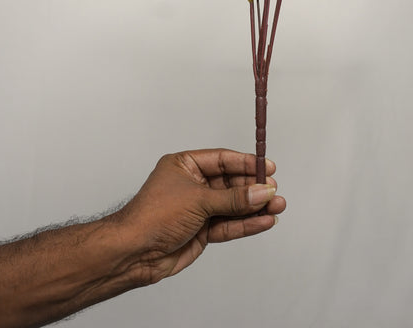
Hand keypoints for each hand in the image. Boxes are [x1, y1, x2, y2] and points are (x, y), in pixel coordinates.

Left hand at [117, 149, 285, 283]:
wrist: (134, 252)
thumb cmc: (152, 216)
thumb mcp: (198, 200)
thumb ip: (233, 198)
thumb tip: (260, 191)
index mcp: (185, 165)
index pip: (222, 160)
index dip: (246, 163)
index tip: (268, 167)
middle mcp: (192, 185)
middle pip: (230, 183)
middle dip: (253, 188)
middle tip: (274, 191)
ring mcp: (197, 209)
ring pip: (232, 206)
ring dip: (254, 208)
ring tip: (277, 207)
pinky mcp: (201, 231)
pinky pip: (229, 225)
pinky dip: (246, 224)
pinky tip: (264, 221)